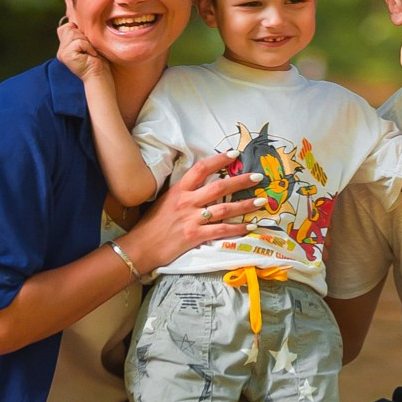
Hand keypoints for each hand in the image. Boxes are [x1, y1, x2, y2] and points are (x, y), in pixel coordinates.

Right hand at [57, 16, 110, 83]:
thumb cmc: (97, 60)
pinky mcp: (66, 55)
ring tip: (90, 52)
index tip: (86, 41)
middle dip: (83, 35)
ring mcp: (62, 53)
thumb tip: (74, 21)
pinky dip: (88, 47)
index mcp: (65, 47)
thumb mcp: (87, 43)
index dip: (76, 29)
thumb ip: (78, 34)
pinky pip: (79, 42)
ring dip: (86, 41)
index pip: (64, 27)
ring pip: (73, 34)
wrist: (99, 75)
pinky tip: (91, 55)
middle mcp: (61, 50)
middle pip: (69, 28)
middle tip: (89, 48)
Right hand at [131, 151, 260, 274]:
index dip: (219, 159)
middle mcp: (187, 201)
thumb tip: (203, 183)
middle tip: (258, 177)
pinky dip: (237, 228)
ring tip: (261, 201)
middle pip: (219, 186)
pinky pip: (221, 230)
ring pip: (224, 208)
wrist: (141, 246)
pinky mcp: (195, 235)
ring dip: (245, 205)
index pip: (201, 168)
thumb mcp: (166, 200)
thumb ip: (184, 191)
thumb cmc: (152, 224)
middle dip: (241, 181)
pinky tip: (250, 226)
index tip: (235, 154)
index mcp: (179, 190)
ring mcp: (191, 218)